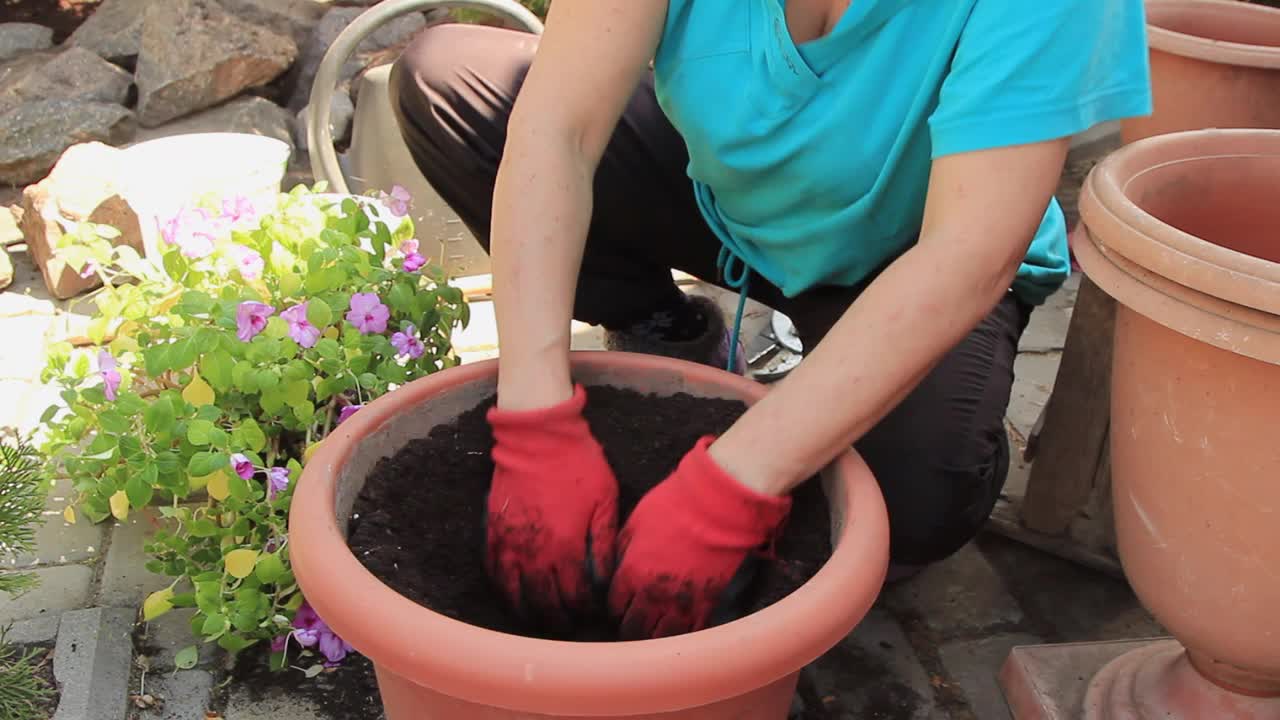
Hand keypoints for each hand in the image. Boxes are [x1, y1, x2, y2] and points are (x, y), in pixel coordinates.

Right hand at [485, 384, 618, 630]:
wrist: (538, 436)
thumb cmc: (578, 465)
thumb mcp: (605, 500)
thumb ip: (603, 542)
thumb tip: (605, 577)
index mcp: (567, 546)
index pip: (575, 594)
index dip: (582, 608)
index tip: (589, 612)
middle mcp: (536, 550)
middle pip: (543, 601)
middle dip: (555, 618)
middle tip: (564, 625)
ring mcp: (511, 541)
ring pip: (513, 591)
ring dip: (525, 609)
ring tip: (534, 619)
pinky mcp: (494, 528)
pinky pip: (492, 568)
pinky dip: (500, 586)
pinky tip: (507, 593)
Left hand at [608, 436, 791, 639]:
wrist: (718, 505)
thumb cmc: (675, 505)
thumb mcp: (636, 522)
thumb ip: (623, 550)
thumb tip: (616, 566)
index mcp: (632, 574)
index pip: (616, 606)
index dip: (616, 608)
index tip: (620, 607)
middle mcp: (653, 595)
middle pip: (635, 627)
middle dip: (631, 627)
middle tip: (635, 623)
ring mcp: (682, 604)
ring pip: (663, 636)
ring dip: (657, 635)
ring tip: (658, 631)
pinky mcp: (709, 605)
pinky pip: (693, 632)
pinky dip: (687, 634)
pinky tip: (685, 630)